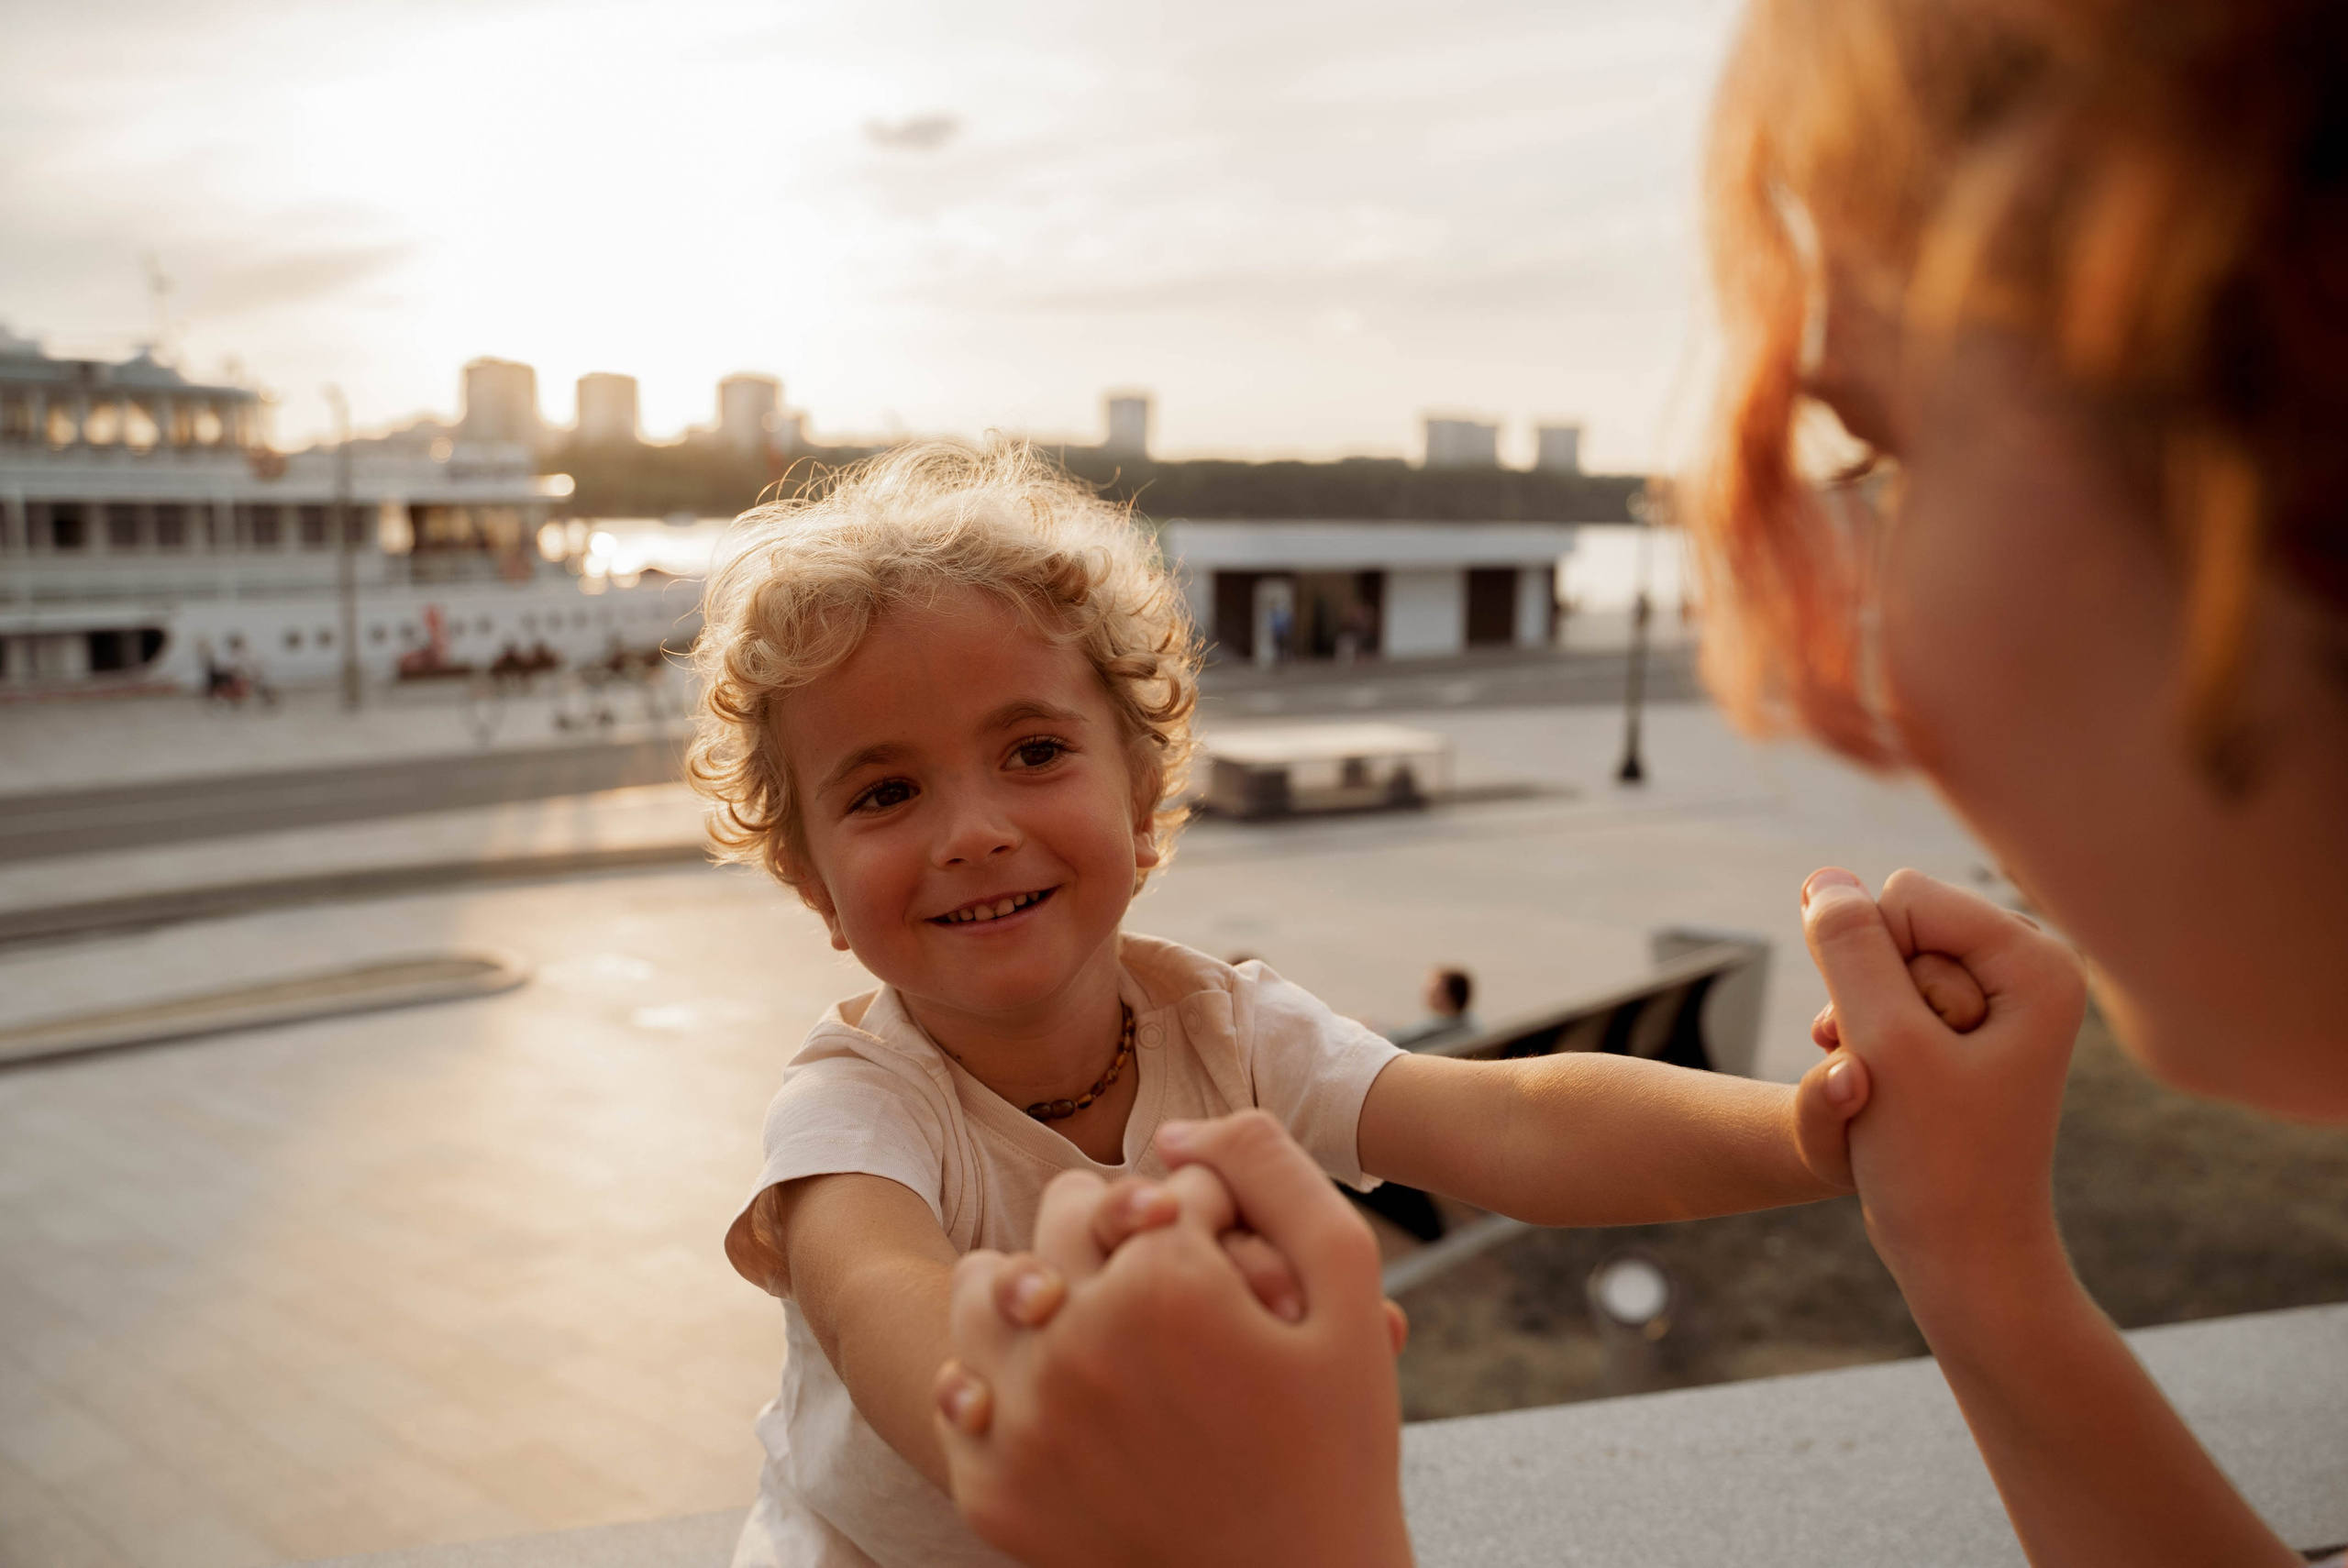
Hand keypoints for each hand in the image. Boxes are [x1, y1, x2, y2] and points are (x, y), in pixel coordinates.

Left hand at [932, 1111, 1414, 1567]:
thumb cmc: (1336, 1441)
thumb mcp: (1347, 1284)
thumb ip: (1270, 1170)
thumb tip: (1176, 1129)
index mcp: (1164, 1284)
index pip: (1151, 1188)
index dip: (1198, 1216)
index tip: (1229, 1268)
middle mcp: (1077, 1344)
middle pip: (1062, 1221)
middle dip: (1116, 1239)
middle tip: (1168, 1299)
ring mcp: (1026, 1425)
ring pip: (983, 1291)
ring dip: (1033, 1291)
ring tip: (1092, 1328)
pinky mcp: (995, 1493)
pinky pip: (960, 1394)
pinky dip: (1000, 1387)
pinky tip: (1059, 1403)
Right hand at [1800, 867, 2084, 1291]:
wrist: (1962, 1255)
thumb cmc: (1934, 1160)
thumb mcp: (1882, 1045)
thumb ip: (1848, 948)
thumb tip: (1825, 877)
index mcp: (2038, 962)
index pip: (1904, 897)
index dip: (1870, 970)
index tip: (1904, 1051)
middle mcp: (2032, 967)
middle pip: (1897, 925)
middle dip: (1868, 994)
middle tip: (1894, 1074)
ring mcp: (2004, 997)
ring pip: (1884, 960)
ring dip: (1861, 1019)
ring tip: (1888, 1085)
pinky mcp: (1974, 1024)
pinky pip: (1892, 992)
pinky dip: (1869, 1034)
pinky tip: (1880, 1085)